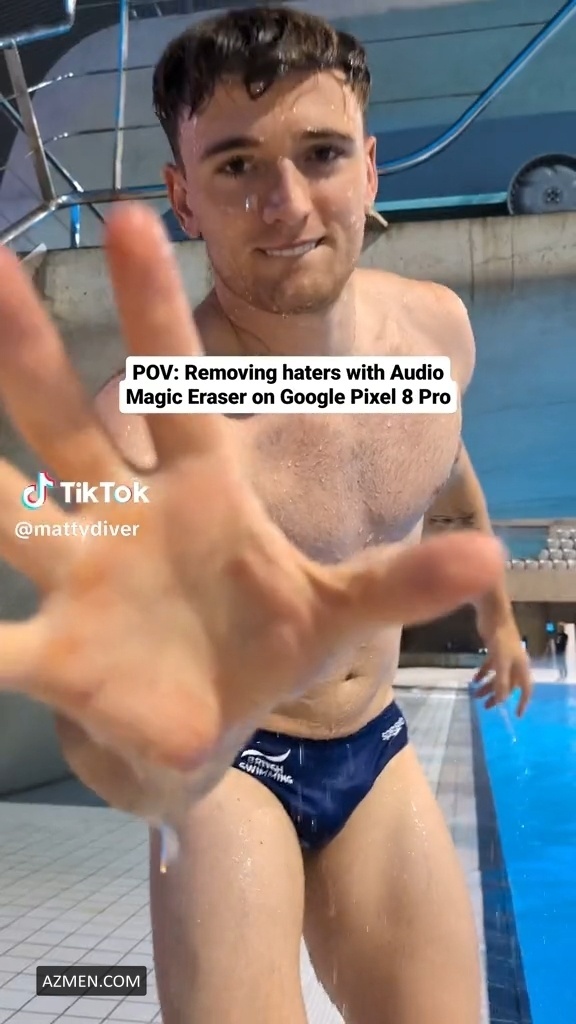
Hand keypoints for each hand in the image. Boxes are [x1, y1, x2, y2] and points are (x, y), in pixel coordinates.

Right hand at [0, 204, 505, 820]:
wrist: (205, 720)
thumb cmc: (265, 642)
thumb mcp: (339, 609)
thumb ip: (401, 581)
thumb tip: (492, 559)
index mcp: (201, 487)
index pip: (179, 386)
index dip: (156, 308)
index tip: (132, 220)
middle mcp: (128, 514)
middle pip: (68, 422)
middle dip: (29, 351)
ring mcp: (84, 578)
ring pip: (14, 513)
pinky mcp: (59, 654)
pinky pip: (1, 645)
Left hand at [472, 622, 531, 716]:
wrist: (492, 612)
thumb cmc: (500, 637)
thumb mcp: (501, 661)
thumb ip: (501, 681)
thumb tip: (502, 699)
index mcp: (521, 666)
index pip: (526, 688)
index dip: (523, 702)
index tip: (516, 715)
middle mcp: (515, 662)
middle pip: (509, 685)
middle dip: (499, 696)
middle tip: (486, 707)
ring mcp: (504, 656)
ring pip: (498, 676)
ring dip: (488, 686)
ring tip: (475, 695)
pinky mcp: (493, 649)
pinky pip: (489, 666)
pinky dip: (482, 673)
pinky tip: (474, 680)